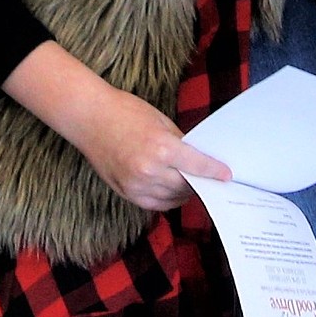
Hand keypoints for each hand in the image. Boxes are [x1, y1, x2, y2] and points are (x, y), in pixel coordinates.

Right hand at [71, 87, 231, 211]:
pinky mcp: (125, 192)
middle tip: (211, 181)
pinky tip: (172, 191)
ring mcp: (136, 184)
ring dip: (184, 193)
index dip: (215, 172)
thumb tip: (197, 159)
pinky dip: (166, 200)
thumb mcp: (161, 122)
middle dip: (201, 183)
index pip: (198, 166)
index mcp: (162, 149)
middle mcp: (150, 171)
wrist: (89, 118)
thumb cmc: (125, 112)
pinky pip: (154, 204)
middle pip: (187, 186)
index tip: (227, 175)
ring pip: (172, 198)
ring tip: (191, 185)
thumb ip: (180, 143)